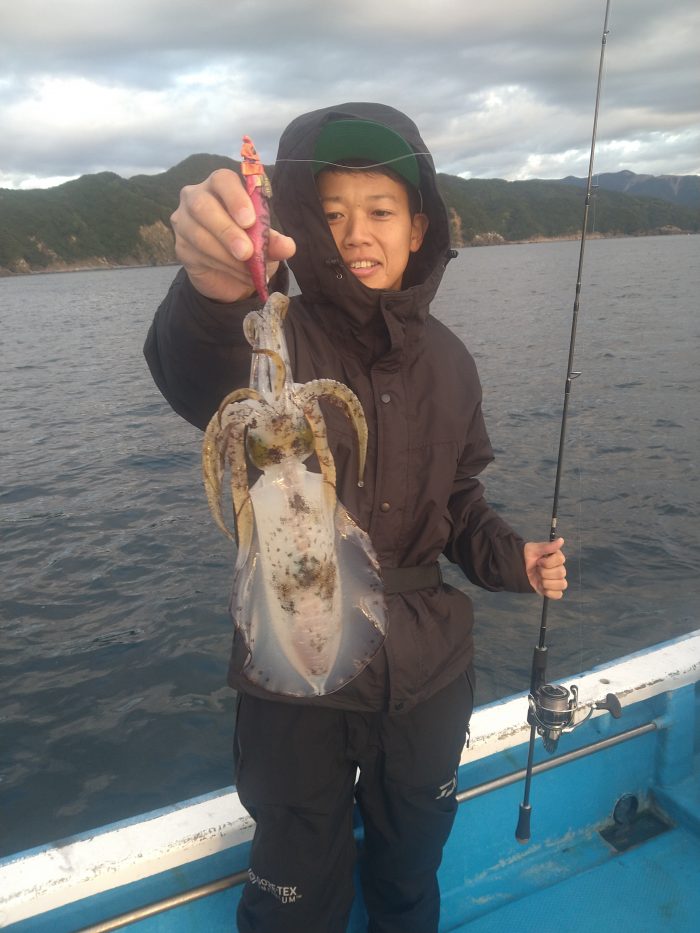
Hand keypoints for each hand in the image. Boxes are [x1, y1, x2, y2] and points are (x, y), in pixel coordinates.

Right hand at [170, 169, 295, 302]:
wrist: (230, 275)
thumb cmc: (248, 244)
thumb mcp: (265, 243)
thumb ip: (274, 242)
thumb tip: (287, 246)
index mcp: (220, 186)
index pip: (222, 180)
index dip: (235, 198)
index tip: (250, 220)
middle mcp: (196, 197)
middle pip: (202, 205)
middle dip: (227, 230)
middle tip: (247, 252)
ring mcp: (184, 221)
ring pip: (199, 234)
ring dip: (227, 256)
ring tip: (249, 270)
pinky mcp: (180, 246)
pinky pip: (197, 254)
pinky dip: (222, 266)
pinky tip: (239, 274)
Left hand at [523, 537, 566, 598]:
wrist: (518, 567)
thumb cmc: (527, 556)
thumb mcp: (534, 549)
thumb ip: (548, 546)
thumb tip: (561, 540)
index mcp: (556, 558)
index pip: (560, 560)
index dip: (548, 562)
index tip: (539, 561)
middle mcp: (559, 568)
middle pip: (561, 573)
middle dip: (545, 572)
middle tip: (537, 570)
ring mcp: (556, 580)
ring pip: (562, 584)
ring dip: (548, 582)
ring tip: (539, 579)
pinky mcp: (552, 590)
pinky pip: (558, 595)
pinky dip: (550, 593)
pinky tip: (542, 587)